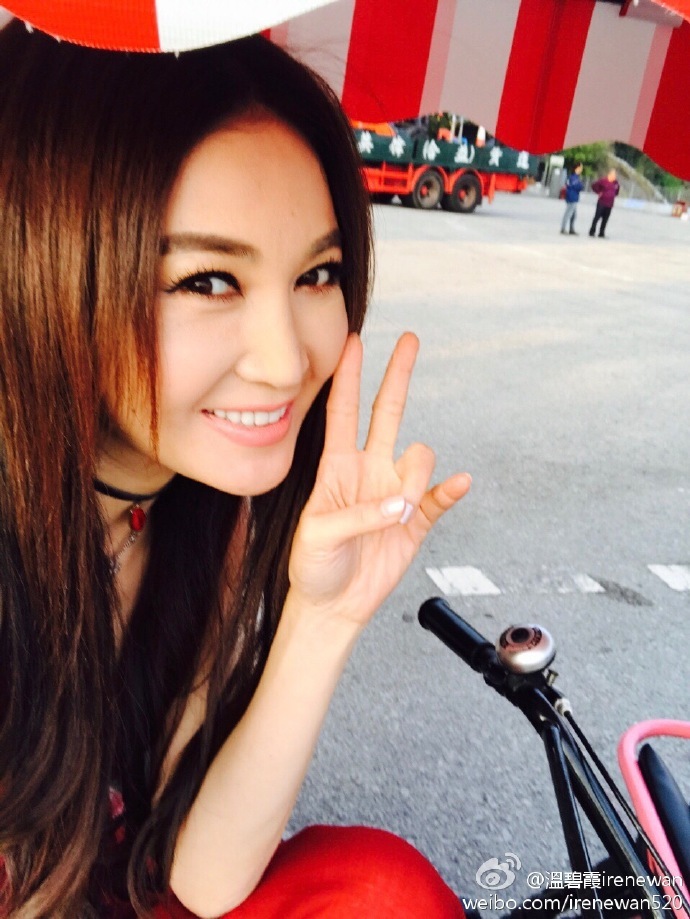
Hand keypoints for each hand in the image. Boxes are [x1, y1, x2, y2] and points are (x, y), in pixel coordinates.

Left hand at [288, 332, 470, 625]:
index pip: (344, 412)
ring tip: (398, 510)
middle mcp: (368, 471)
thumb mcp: (317, 537)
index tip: (354, 342)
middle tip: (410, 340)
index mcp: (336, 468)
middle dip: (398, 376)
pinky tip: (459, 484)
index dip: (349, 377)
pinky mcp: (415, 521)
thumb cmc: (312, 566)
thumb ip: (357, 515)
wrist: (332, 604)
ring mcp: (394, 493)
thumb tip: (398, 503)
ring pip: (419, 458)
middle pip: (387, 413)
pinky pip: (440, 497)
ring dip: (416, 477)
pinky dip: (451, 490)